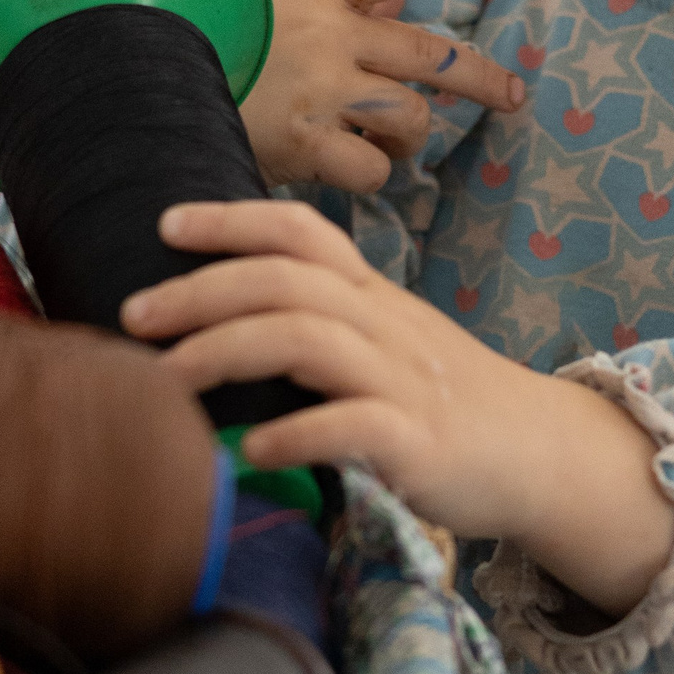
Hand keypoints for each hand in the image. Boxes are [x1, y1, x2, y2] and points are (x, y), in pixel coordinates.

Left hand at [122, 200, 673, 615]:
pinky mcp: (420, 444)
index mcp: (372, 296)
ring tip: (166, 381)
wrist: (540, 454)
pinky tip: (250, 450)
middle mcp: (385, 325)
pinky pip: (351, 426)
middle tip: (132, 314)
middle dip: (200, 291)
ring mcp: (404, 381)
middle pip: (286, 280)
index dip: (232, 219)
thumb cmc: (445, 403)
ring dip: (225, 351)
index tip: (165, 225)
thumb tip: (220, 319)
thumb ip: (322, 323)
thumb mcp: (387, 344)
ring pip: (306, 339)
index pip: (301, 232)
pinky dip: (294, 433)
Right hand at [240, 0, 525, 192]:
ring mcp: (319, 88)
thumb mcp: (278, 4)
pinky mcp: (304, 142)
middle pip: (434, 54)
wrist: (144, 83)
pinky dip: (374, 175)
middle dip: (484, 78)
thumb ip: (344, 1)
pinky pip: (376, 169)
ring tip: (387, 145)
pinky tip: (349, 169)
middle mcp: (328, 33)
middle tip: (514, 96)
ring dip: (413, 138)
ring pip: (413, 117)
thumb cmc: (218, 44)